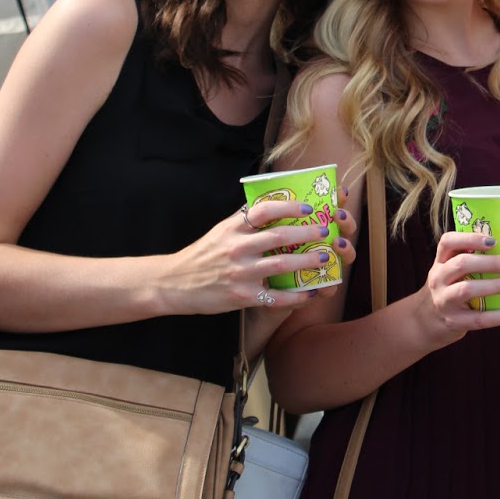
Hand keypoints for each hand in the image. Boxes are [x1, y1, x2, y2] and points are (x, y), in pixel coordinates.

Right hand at [163, 196, 348, 314]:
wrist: (174, 283)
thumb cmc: (202, 255)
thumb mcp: (220, 231)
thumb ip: (244, 219)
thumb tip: (270, 201)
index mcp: (233, 228)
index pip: (264, 210)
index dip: (288, 207)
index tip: (308, 208)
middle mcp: (237, 248)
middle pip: (278, 236)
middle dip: (306, 233)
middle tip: (325, 232)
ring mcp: (240, 273)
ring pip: (281, 265)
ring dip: (306, 261)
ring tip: (323, 259)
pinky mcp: (241, 296)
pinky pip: (275, 297)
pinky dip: (295, 296)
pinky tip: (309, 293)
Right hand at [418, 231, 499, 344]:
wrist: (425, 322)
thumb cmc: (448, 290)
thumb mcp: (449, 272)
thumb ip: (470, 260)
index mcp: (440, 262)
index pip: (448, 242)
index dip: (470, 238)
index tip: (493, 241)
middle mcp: (438, 279)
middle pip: (461, 264)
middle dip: (490, 262)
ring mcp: (444, 301)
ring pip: (467, 289)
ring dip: (495, 285)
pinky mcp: (454, 322)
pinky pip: (480, 318)